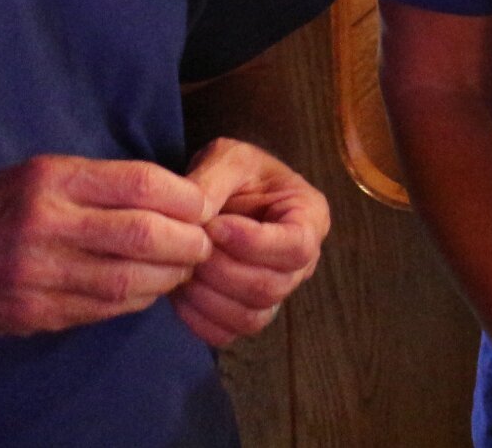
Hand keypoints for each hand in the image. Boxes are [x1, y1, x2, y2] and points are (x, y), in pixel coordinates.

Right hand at [0, 155, 211, 337]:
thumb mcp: (38, 176)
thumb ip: (100, 184)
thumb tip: (176, 195)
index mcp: (51, 179)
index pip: (142, 183)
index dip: (186, 197)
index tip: (204, 205)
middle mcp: (44, 224)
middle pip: (144, 234)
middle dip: (189, 242)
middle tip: (203, 244)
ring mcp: (36, 274)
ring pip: (129, 279)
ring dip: (169, 276)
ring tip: (181, 268)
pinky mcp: (32, 313)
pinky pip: (103, 309)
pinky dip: (136, 300)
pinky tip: (146, 290)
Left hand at [169, 139, 330, 346]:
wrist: (220, 195)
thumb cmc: (235, 172)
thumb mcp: (228, 157)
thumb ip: (213, 180)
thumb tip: (198, 216)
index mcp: (309, 217)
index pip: (297, 246)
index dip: (255, 243)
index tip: (215, 226)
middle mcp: (302, 262)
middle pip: (273, 286)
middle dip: (224, 270)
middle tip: (191, 247)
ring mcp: (276, 292)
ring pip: (252, 315)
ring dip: (209, 296)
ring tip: (184, 268)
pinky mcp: (247, 312)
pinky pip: (227, 333)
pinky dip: (199, 319)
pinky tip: (182, 291)